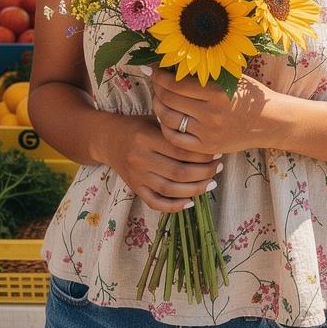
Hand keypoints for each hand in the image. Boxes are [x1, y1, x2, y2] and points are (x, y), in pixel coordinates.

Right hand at [106, 114, 222, 212]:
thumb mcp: (154, 120)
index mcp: (146, 138)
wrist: (107, 139)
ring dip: (195, 190)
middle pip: (179, 172)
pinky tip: (190, 202)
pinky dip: (174, 206)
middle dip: (204, 173)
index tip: (217, 152)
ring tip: (211, 183)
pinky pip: (155, 203)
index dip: (203, 155)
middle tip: (218, 168)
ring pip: (170, 190)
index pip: (181, 151)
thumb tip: (207, 139)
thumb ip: (174, 129)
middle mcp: (140, 158)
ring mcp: (137, 176)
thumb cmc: (137, 127)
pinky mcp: (135, 188)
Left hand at [147, 67, 273, 156]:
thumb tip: (172, 64)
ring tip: (159, 99)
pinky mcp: (207, 147)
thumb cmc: (250, 95)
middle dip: (156, 88)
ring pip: (168, 119)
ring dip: (158, 107)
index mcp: (216, 92)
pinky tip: (166, 118)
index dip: (158, 75)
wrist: (271, 122)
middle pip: (169, 100)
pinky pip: (175, 139)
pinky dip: (166, 127)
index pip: (175, 83)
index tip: (151, 68)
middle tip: (155, 82)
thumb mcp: (230, 78)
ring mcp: (208, 133)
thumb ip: (204, 73)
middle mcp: (211, 114)